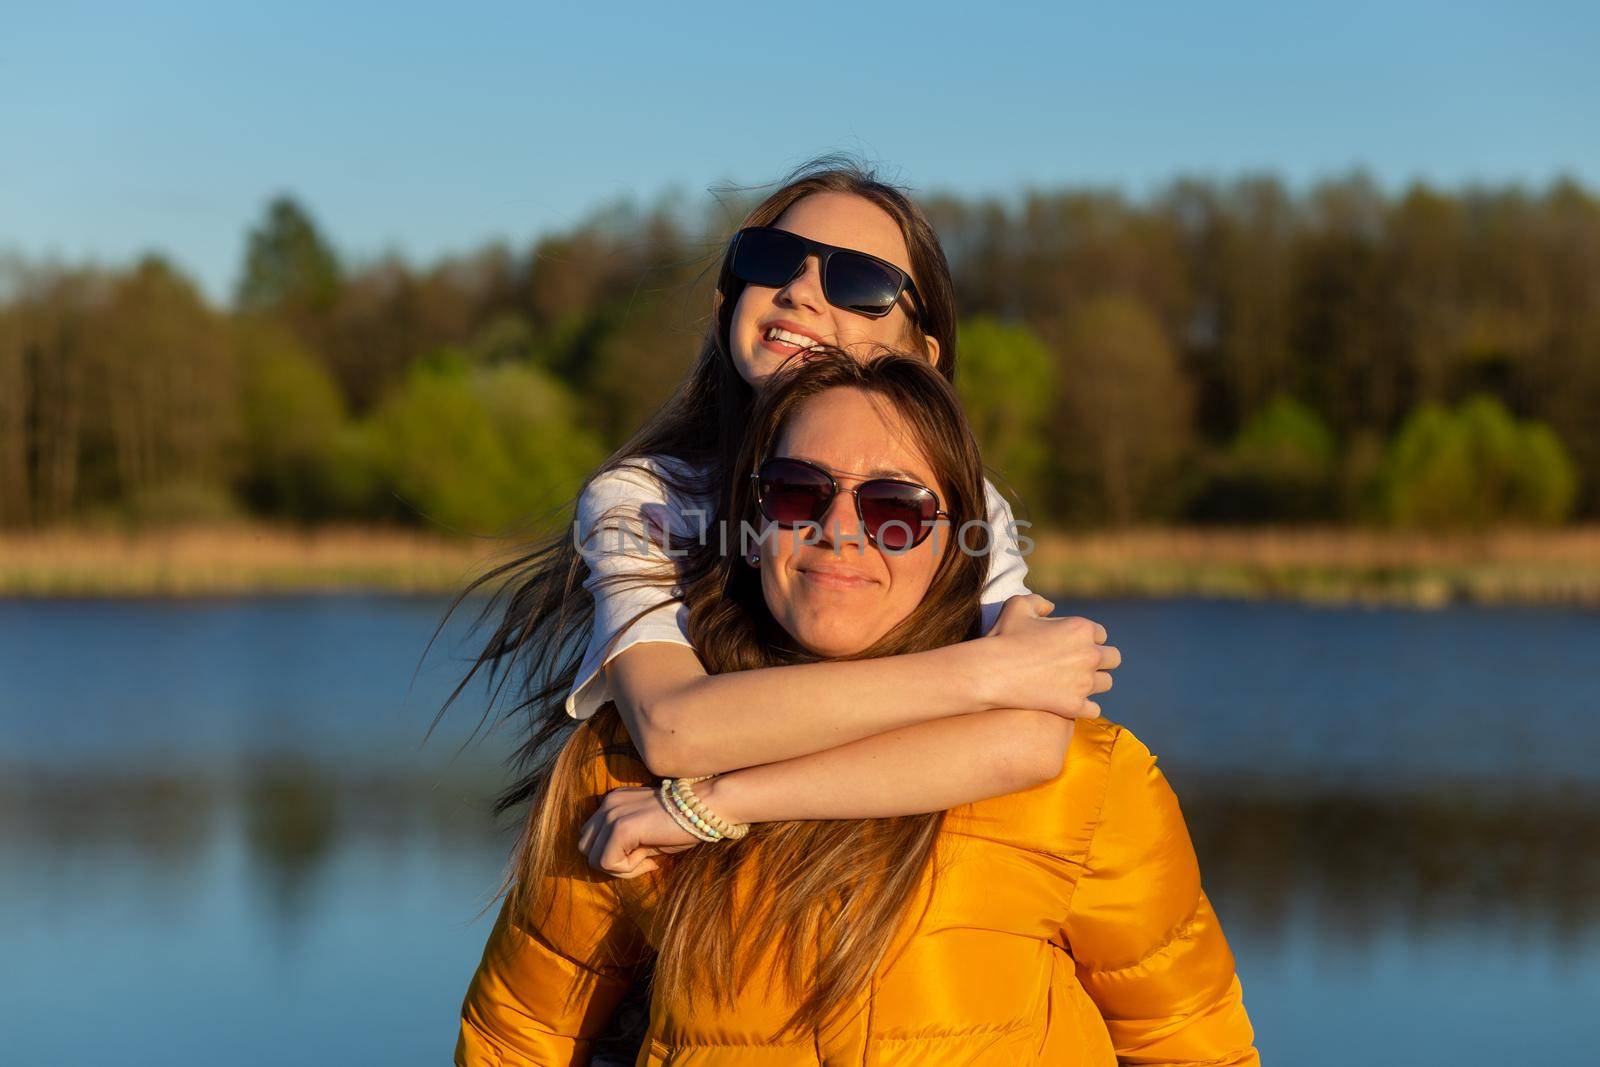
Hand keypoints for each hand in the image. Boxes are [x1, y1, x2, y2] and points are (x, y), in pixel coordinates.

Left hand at [577, 785, 699, 878]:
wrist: (708, 807)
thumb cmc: (685, 823)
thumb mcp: (647, 832)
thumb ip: (626, 841)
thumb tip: (612, 864)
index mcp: (613, 802)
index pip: (591, 838)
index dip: (613, 854)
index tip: (643, 856)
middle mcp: (608, 804)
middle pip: (586, 848)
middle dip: (611, 862)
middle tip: (642, 861)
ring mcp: (612, 814)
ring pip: (593, 859)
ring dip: (620, 868)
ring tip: (647, 860)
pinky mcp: (621, 828)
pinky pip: (608, 863)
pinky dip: (628, 869)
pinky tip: (650, 860)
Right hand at [982, 594, 1120, 719]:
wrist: (991, 672)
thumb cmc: (1003, 637)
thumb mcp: (1018, 606)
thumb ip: (1038, 601)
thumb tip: (1051, 607)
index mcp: (1081, 629)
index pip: (1101, 634)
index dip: (1087, 638)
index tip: (1074, 645)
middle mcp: (1089, 655)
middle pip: (1113, 658)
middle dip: (1100, 660)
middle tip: (1082, 664)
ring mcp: (1084, 683)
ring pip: (1106, 683)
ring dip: (1094, 682)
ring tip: (1077, 683)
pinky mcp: (1075, 706)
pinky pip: (1095, 709)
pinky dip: (1085, 707)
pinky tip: (1072, 703)